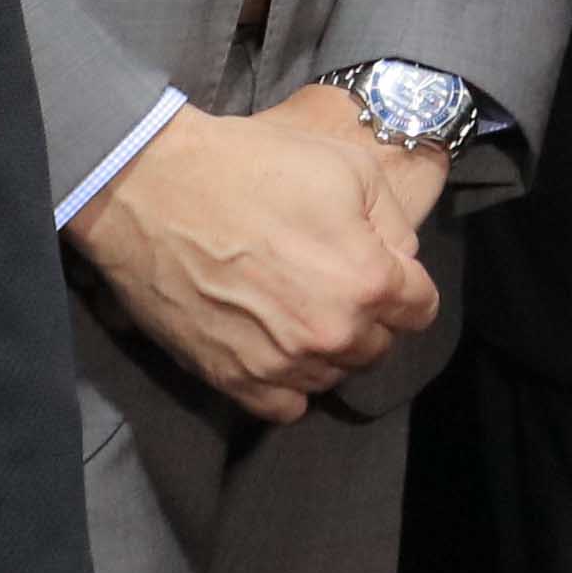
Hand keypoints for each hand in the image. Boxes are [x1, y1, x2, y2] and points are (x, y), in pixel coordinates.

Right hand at [71, 84, 444, 421]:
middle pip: (379, 346)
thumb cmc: (250, 166)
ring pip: (333, 376)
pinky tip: (276, 347)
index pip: (420, 308)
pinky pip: (285, 406)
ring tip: (297, 308)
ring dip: (326, 349)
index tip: (384, 270)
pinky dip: (288, 383)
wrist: (151, 186)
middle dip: (368, 316)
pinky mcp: (232, 378)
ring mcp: (280, 362)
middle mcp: (330, 332)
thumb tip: (401, 259)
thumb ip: (392, 221)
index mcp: (368, 280)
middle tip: (332, 281)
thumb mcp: (347, 166)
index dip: (406, 285)